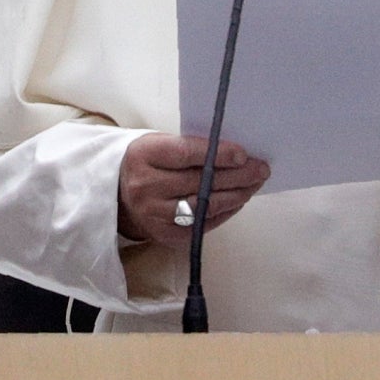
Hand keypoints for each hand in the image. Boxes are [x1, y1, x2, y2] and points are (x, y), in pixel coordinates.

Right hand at [117, 133, 269, 248]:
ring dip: (236, 195)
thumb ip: (191, 147)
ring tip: (254, 184)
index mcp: (144, 156)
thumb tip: (235, 153)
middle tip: (261, 169)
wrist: (118, 194)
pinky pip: (202, 225)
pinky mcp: (165, 235)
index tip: (243, 154)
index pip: (186, 154)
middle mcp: (146, 187)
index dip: (218, 154)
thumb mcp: (159, 144)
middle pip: (200, 182)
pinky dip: (224, 212)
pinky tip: (238, 200)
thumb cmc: (148, 163)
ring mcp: (154, 215)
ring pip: (204, 206)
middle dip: (237, 176)